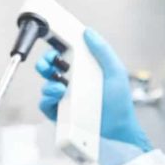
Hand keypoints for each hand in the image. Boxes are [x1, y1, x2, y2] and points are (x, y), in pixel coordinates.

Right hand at [35, 28, 151, 152]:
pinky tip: (59, 96)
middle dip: (45, 62)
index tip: (53, 43)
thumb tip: (88, 32)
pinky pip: (45, 104)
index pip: (64, 55)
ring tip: (60, 86)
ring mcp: (65, 100)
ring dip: (48, 82)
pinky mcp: (60, 115)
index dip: (56, 49)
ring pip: (45, 86)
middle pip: (50, 68)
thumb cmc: (120, 105)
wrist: (118, 132)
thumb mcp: (115, 72)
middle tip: (49, 63)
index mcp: (84, 71)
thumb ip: (103, 51)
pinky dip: (47, 98)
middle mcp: (72, 84)